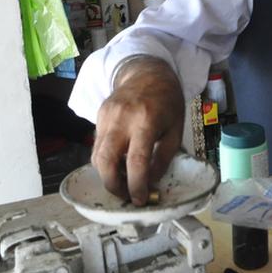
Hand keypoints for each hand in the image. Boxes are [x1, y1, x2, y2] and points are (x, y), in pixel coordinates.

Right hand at [92, 57, 184, 205]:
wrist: (147, 73)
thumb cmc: (167, 101)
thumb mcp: (175, 130)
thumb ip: (163, 158)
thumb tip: (150, 183)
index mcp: (146, 121)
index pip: (136, 161)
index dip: (136, 185)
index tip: (139, 200)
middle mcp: (122, 119)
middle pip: (106, 161)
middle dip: (113, 185)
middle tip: (126, 195)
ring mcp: (106, 117)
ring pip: (96, 156)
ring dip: (107, 175)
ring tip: (123, 182)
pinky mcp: (98, 116)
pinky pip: (97, 145)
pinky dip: (105, 160)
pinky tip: (118, 164)